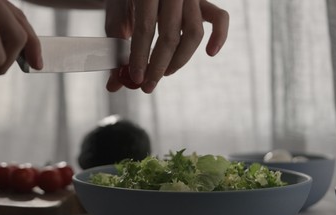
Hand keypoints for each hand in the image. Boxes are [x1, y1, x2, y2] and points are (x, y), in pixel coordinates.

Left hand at [105, 0, 228, 92]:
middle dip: (159, 66)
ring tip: (165, 72)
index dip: (141, 57)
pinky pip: (220, 18)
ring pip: (194, 33)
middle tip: (148, 85)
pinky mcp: (203, 0)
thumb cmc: (127, 1)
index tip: (137, 79)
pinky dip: (219, 37)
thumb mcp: (116, 18)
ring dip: (180, 59)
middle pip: (170, 35)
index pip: (145, 29)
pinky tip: (210, 53)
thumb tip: (115, 85)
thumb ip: (116, 49)